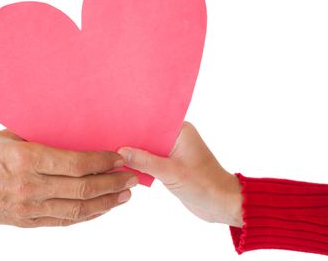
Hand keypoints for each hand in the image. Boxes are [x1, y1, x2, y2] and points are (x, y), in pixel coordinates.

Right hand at [0, 129, 137, 226]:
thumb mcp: (8, 135)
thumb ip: (40, 137)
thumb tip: (73, 134)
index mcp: (27, 159)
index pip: (76, 163)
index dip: (102, 162)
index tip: (119, 157)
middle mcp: (30, 186)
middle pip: (83, 188)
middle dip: (112, 182)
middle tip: (132, 177)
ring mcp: (28, 208)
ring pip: (77, 209)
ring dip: (105, 203)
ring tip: (125, 195)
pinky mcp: (26, 222)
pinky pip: (63, 221)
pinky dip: (86, 216)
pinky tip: (100, 209)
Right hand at [118, 122, 242, 226]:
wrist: (222, 205)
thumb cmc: (204, 185)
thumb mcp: (171, 172)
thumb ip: (145, 161)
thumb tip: (120, 152)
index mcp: (180, 130)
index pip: (151, 122)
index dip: (133, 123)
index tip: (113, 124)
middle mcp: (175, 137)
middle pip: (146, 134)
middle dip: (130, 140)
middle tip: (106, 140)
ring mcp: (172, 152)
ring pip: (146, 149)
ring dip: (133, 154)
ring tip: (110, 153)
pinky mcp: (170, 165)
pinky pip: (150, 161)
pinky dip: (139, 164)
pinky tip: (123, 166)